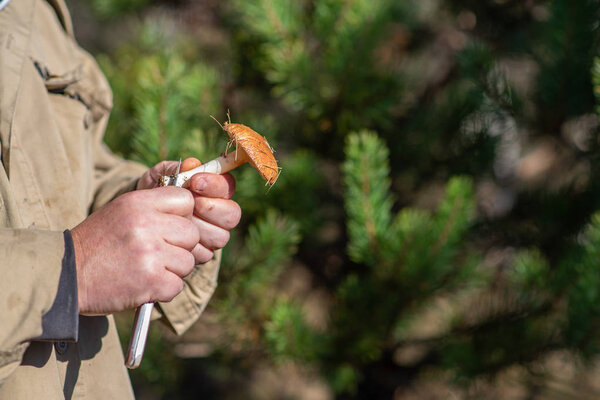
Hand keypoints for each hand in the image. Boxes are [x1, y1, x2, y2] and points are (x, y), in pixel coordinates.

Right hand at [71, 186, 198, 314]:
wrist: (65, 276)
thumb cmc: (98, 243)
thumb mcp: (121, 211)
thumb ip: (155, 207)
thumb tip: (192, 213)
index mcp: (138, 203)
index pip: (186, 200)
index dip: (182, 216)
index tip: (169, 228)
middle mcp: (146, 225)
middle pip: (192, 233)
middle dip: (180, 246)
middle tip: (157, 254)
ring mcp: (150, 254)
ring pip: (188, 261)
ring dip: (172, 270)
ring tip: (146, 269)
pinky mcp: (151, 281)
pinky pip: (178, 286)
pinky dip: (164, 290)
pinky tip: (144, 285)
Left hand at [138, 158, 240, 263]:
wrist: (137, 220)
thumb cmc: (152, 194)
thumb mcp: (159, 177)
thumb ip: (175, 169)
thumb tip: (192, 163)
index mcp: (214, 192)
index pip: (228, 186)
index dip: (215, 185)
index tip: (195, 182)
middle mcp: (219, 214)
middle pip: (232, 214)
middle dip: (211, 208)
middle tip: (191, 205)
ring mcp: (213, 236)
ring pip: (220, 236)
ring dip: (199, 228)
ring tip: (179, 222)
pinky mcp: (204, 254)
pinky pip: (206, 253)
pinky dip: (189, 246)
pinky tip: (174, 239)